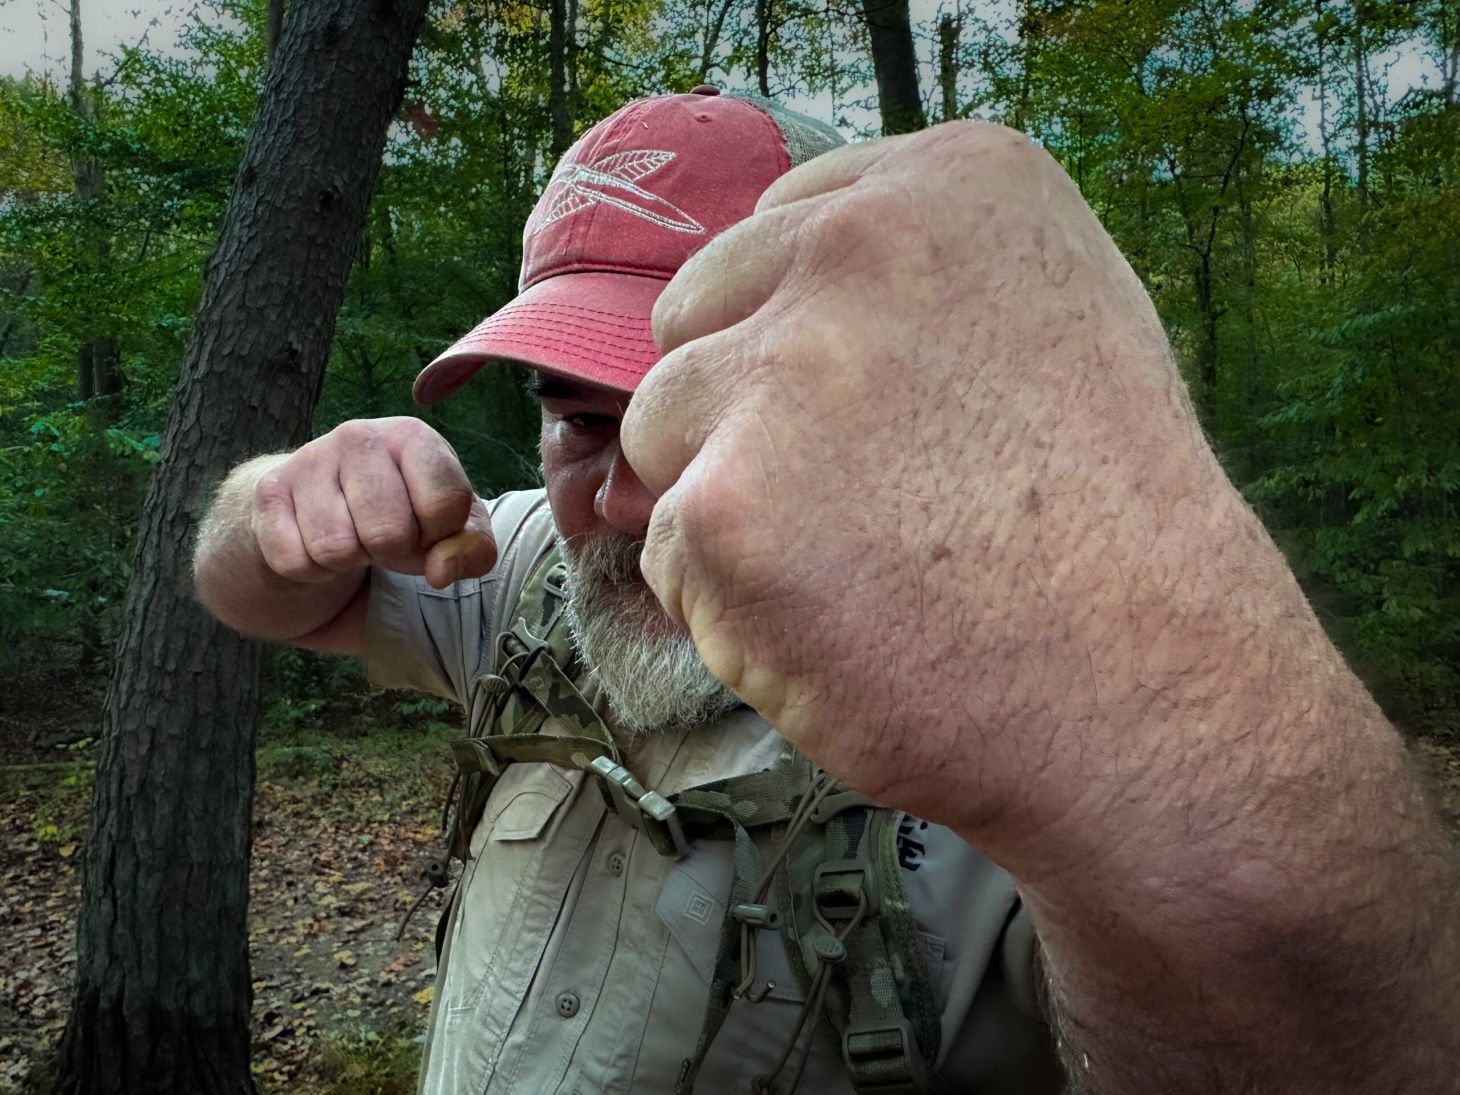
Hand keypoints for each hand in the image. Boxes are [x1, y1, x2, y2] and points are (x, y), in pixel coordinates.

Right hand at [252, 417, 496, 589]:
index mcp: (413, 437)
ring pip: (337, 549)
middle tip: (384, 544)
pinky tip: (313, 546)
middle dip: (392, 556)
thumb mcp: (449, 530)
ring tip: (350, 540)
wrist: (309, 516)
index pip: (447, 503)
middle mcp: (359, 436)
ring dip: (348, 564)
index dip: (441, 538)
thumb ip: (472, 548)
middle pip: (389, 533)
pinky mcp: (267, 494)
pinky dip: (310, 572)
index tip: (429, 532)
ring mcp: (308, 460)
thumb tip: (444, 570)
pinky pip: (296, 562)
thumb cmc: (396, 518)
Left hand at [623, 123, 1263, 847]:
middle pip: (695, 319)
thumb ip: (904, 284)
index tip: (882, 418)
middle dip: (746, 412)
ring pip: (662, 429)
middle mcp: (861, 244)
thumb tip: (754, 312)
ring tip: (861, 566)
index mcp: (952, 180)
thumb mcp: (1046, 325)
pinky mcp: (728, 505)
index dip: (804, 344)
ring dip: (729, 505)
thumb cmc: (1104, 526)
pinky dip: (728, 603)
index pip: (774, 232)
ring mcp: (788, 374)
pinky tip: (839, 628)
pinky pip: (668, 547)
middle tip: (871, 503)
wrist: (1150, 695)